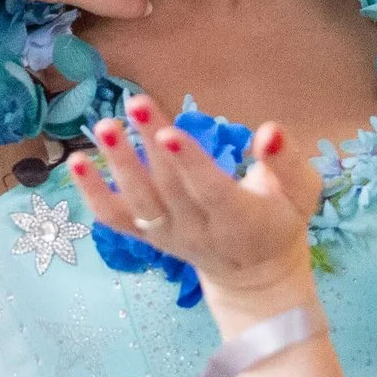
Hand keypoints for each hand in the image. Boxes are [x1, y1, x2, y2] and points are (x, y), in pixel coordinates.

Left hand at [66, 94, 319, 321]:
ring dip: (118, 165)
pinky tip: (75, 160)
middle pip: (169, 186)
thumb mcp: (301, 193)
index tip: (170, 131)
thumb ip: (287, 162)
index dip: (190, 164)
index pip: (210, 191)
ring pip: (138, 202)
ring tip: (104, 127)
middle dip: (149, 145)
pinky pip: (115, 218)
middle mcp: (198, 231)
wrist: (255, 274)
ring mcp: (168, 236)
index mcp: (240, 220)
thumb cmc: (280, 220)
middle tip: (133, 102)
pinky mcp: (147, 236)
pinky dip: (91, 193)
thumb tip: (269, 130)